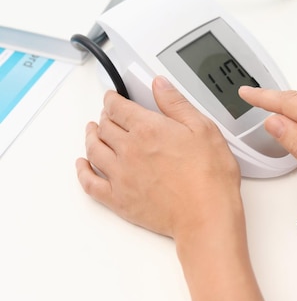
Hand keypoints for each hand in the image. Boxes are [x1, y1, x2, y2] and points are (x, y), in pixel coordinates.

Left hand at [76, 76, 241, 238]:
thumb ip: (176, 104)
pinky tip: (83, 166)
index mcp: (148, 129)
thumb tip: (160, 85)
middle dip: (104, 117)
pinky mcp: (119, 200)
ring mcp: (121, 176)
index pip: (118, 108)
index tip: (112, 98)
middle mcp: (129, 150)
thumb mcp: (203, 129)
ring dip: (90, 138)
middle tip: (107, 115)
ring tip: (92, 133)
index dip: (112, 99)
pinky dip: (82, 172)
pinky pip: (90, 183)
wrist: (206, 215)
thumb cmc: (209, 176)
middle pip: (104, 127)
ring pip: (94, 151)